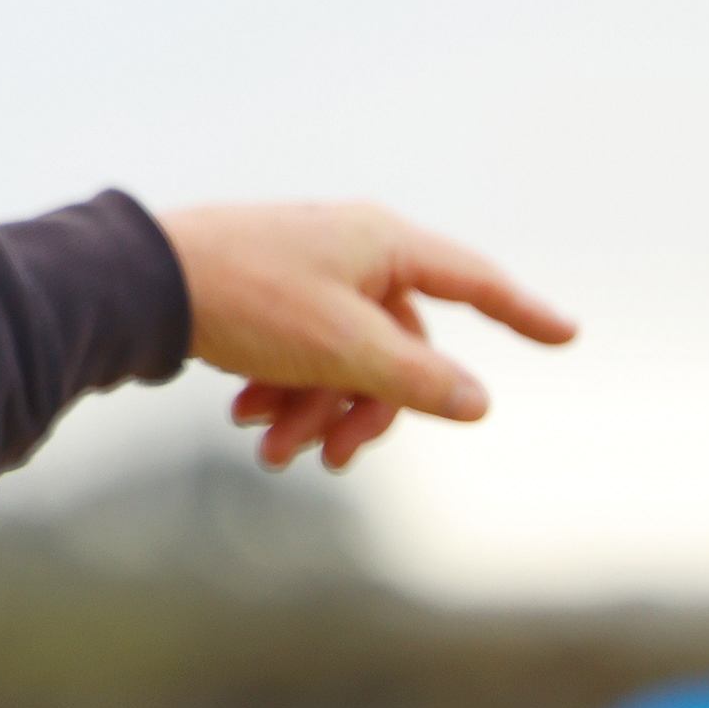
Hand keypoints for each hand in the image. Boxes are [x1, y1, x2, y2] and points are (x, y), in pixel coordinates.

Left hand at [156, 201, 577, 471]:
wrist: (139, 283)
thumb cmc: (247, 300)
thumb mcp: (342, 348)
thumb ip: (414, 379)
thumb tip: (477, 402)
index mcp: (385, 245)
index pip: (475, 281)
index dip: (523, 312)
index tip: (569, 335)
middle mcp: (353, 252)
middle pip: (397, 347)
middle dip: (363, 410)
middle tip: (327, 462)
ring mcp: (307, 273)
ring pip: (341, 360)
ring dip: (313, 413)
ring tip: (271, 454)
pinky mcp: (264, 296)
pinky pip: (298, 352)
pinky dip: (280, 392)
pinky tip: (245, 419)